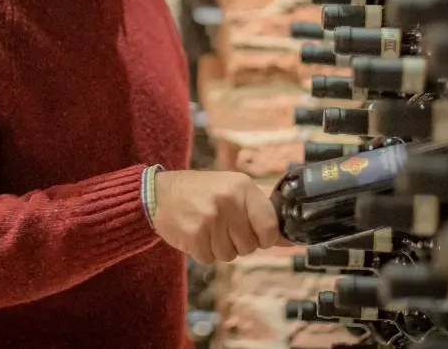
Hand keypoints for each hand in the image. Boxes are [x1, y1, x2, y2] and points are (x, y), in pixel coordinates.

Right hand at [152, 170, 281, 263]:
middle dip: (238, 243)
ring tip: (208, 228)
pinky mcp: (194, 235)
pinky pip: (210, 259)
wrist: (160, 193)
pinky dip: (204, 252)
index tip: (256, 235)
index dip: (265, 238)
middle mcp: (228, 201)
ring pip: (230, 255)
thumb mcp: (232, 190)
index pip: (269, 226)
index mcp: (242, 187)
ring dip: (219, 248)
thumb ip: (259, 212)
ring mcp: (210, 219)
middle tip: (223, 227)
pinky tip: (196, 234)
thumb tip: (287, 239)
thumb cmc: (201, 192)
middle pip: (250, 246)